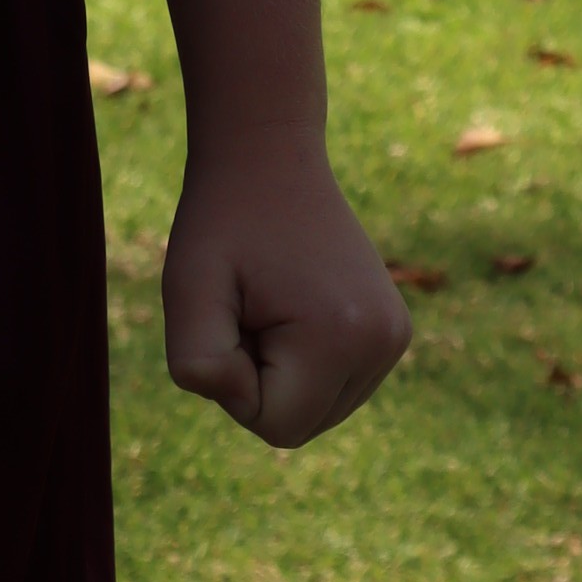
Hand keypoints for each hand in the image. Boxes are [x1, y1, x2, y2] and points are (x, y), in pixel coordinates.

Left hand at [162, 134, 409, 451]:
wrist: (268, 156)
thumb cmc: (221, 223)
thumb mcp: (187, 289)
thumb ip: (199, 362)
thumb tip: (242, 399)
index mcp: (342, 338)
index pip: (276, 426)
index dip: (234, 384)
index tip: (231, 318)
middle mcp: (384, 343)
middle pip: (301, 424)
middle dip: (259, 381)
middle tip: (248, 308)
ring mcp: (394, 337)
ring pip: (320, 410)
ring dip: (281, 373)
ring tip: (271, 303)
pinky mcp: (393, 329)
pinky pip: (337, 385)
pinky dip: (305, 362)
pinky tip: (293, 305)